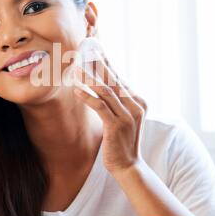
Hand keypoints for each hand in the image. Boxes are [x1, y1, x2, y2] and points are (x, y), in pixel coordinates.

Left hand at [73, 52, 147, 174]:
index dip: (107, 63)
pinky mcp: (116, 126)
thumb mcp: (123, 117)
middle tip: (86, 51)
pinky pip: (100, 106)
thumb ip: (117, 102)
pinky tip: (77, 90)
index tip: (97, 50)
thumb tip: (102, 84)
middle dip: (99, 65)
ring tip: (77, 68)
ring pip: (106, 90)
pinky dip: (88, 96)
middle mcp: (135, 106)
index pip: (120, 78)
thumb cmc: (122, 141)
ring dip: (90, 78)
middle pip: (114, 80)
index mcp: (138, 102)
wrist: (128, 165)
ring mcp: (127, 116)